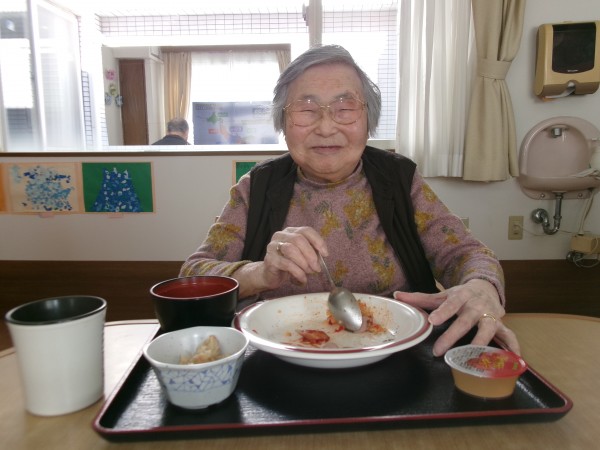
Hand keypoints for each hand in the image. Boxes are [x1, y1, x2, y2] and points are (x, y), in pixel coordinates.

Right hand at [261, 226, 326, 287]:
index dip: (318, 241)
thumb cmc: (289, 264)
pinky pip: (286, 264)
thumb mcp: (302, 256)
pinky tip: (302, 279)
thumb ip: (311, 252)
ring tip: (309, 272)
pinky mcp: (270, 259)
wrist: (270, 276)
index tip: (325, 254)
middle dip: (311, 255)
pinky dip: (298, 272)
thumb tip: (322, 256)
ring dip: (304, 263)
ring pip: (291, 250)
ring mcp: (273, 246)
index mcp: (291, 232)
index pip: (306, 230)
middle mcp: (280, 235)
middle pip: (299, 239)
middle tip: (317, 267)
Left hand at [393, 279, 519, 356]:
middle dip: (453, 335)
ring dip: (482, 344)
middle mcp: (477, 305)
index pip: (451, 303)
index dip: (443, 311)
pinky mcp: (501, 324)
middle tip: (439, 351)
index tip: (432, 321)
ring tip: (473, 358)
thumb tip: (397, 296)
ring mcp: (491, 315)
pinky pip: (510, 336)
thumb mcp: (442, 294)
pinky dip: (513, 347)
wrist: (486, 286)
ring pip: (488, 329)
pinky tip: (515, 360)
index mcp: (461, 295)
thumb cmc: (460, 295)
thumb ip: (420, 298)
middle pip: (466, 321)